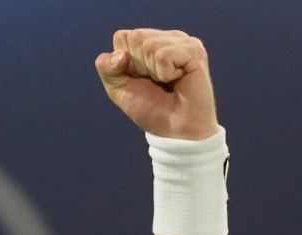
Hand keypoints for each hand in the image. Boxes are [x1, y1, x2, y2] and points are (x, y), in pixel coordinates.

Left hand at [95, 29, 218, 139]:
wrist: (175, 131)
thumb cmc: (150, 109)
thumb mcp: (117, 88)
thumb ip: (106, 68)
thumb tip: (121, 55)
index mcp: (149, 41)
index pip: (122, 37)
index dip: (123, 63)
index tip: (139, 78)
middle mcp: (167, 37)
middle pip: (135, 37)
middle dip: (138, 66)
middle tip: (155, 81)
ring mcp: (183, 42)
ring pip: (149, 44)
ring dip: (152, 71)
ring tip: (167, 82)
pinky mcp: (194, 51)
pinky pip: (163, 55)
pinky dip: (164, 74)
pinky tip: (177, 80)